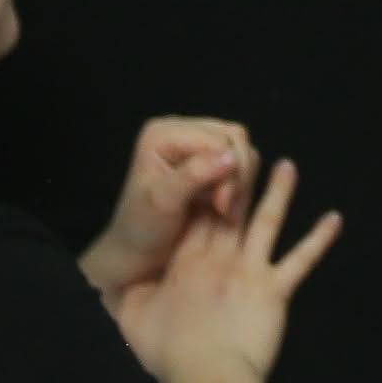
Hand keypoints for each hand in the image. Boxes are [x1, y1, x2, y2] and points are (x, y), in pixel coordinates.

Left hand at [82, 117, 255, 295]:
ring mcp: (196, 144)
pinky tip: (224, 207)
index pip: (218, 138)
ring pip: (243, 150)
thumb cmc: (142, 228)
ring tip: (224, 210)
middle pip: (234, 138)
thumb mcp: (163, 201)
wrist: (138, 252)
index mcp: (162, 133)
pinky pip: (242, 163)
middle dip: (237, 176)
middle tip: (225, 210)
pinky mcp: (209, 161)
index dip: (229, 170)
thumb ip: (194, 175)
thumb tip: (230, 156)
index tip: (221, 207)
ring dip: (240, 183)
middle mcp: (180, 131)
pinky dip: (240, 186)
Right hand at [110, 156, 340, 382]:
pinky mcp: (275, 288)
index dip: (203, 189)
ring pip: (267, 221)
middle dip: (240, 179)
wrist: (203, 374)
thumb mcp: (132, 318)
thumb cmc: (166, 352)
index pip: (194, 215)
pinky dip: (320, 239)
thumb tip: (108, 287)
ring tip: (288, 166)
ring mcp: (249, 269)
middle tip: (248, 152)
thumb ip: (128, 297)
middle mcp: (218, 256)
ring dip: (279, 192)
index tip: (211, 165)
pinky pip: (302, 259)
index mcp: (184, 260)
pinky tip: (336, 219)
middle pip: (231, 208)